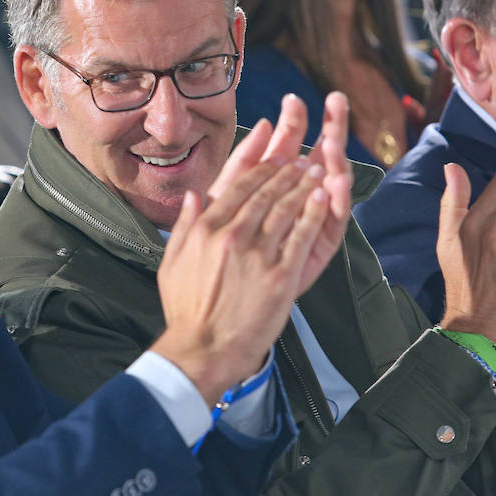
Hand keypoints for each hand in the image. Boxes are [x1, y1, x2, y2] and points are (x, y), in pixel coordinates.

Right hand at [154, 102, 340, 401]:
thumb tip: (193, 196)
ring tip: (316, 169)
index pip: (238, 184)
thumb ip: (183, 225)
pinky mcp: (281, 274)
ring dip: (304, 184)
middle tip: (301, 156)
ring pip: (287, 206)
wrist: (204, 348)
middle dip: (286, 169)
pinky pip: (302, 234)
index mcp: (205, 227)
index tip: (271, 146)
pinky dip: (314, 211)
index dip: (259, 161)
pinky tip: (324, 196)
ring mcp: (257, 253)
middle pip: (266, 190)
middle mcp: (231, 234)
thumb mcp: (172, 262)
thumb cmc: (186, 309)